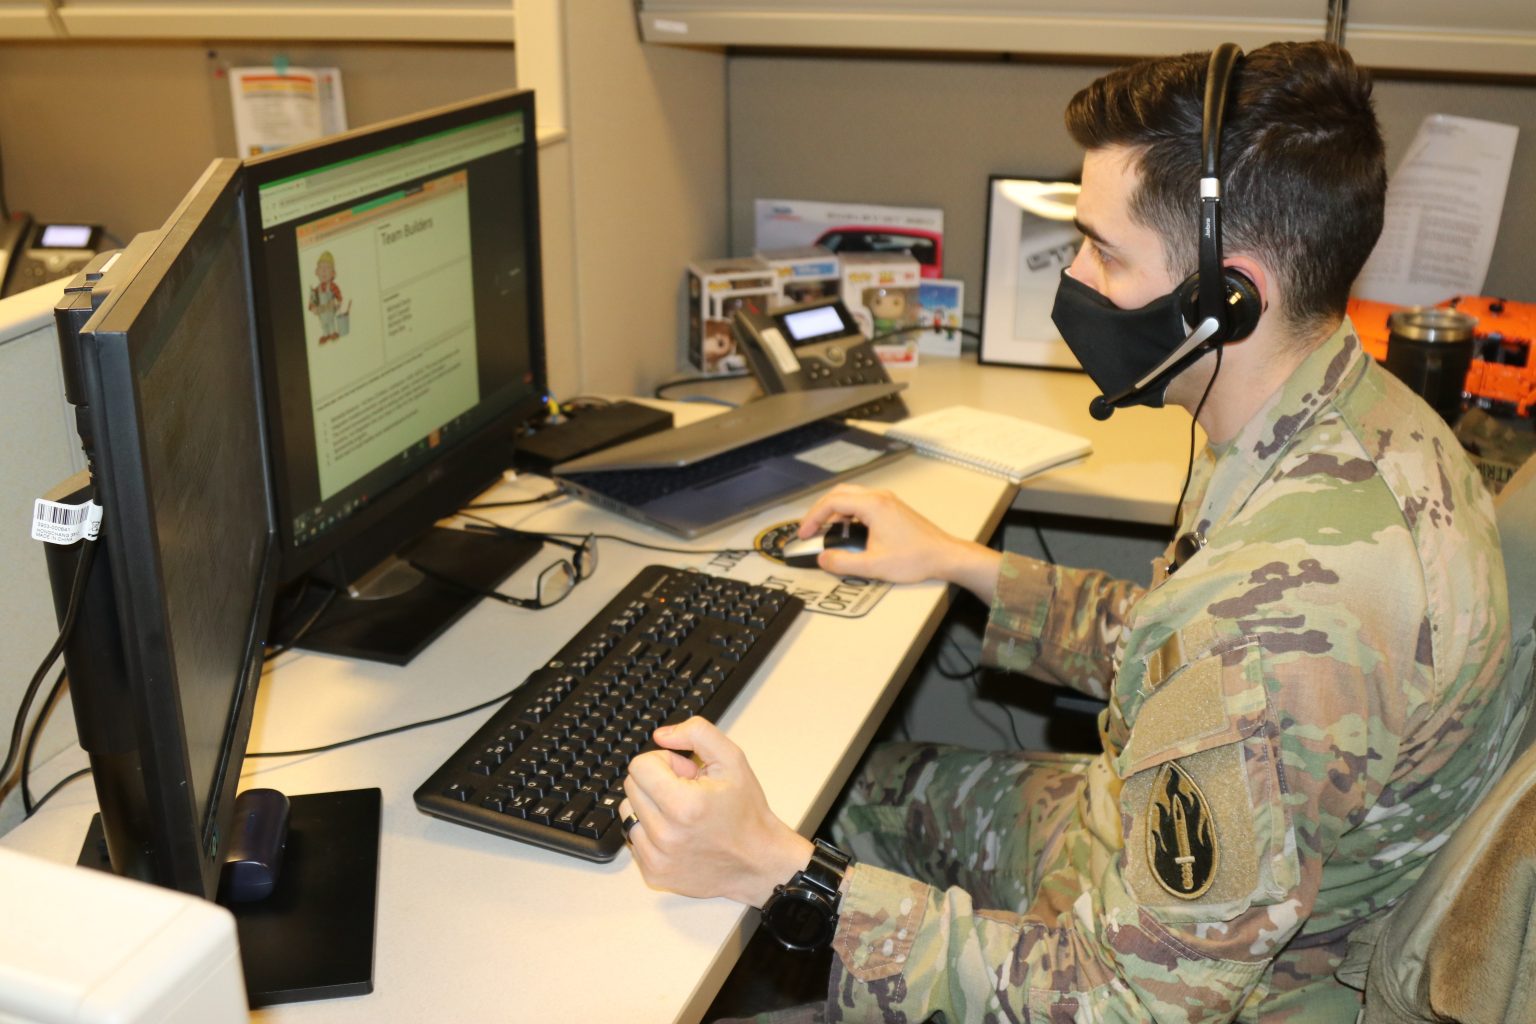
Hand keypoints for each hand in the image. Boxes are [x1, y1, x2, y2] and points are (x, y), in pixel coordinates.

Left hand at [621, 717, 811, 907]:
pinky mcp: (654, 873)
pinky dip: (651, 831)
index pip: (640, 766)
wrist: (758, 861)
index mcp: (684, 805)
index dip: (664, 762)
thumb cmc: (746, 812)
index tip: (685, 774)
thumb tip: (661, 735)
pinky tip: (678, 833)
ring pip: (629, 812)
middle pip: (631, 786)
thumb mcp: (732, 759)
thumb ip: (696, 733)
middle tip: (687, 792)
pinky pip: (634, 839)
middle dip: (657, 782)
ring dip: (650, 806)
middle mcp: (666, 835)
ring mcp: (657, 858)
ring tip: (681, 814)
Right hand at [797, 484, 999, 598]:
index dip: (813, 518)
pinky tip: (846, 531)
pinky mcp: (892, 508)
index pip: (832, 503)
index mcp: (873, 505)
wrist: (944, 556)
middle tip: (809, 529)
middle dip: (820, 511)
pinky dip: (848, 513)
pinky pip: (862, 503)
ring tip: (824, 530)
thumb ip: (843, 562)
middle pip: (839, 494)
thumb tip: (823, 559)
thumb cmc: (917, 558)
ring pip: (851, 497)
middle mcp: (880, 498)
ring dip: (834, 511)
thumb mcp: (874, 566)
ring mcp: (888, 501)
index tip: (804, 534)